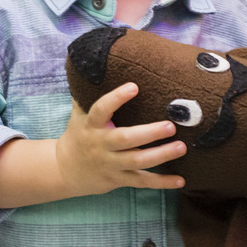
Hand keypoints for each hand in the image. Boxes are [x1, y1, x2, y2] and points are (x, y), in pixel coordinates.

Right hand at [55, 82, 186, 196]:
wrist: (64, 171)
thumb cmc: (78, 136)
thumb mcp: (78, 115)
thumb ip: (87, 94)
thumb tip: (94, 64)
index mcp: (91, 126)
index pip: (101, 110)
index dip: (116, 98)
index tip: (134, 86)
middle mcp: (101, 145)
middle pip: (125, 139)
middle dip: (148, 133)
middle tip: (171, 125)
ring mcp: (111, 164)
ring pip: (137, 162)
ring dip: (161, 156)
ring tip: (182, 147)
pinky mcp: (119, 179)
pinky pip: (142, 182)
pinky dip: (162, 183)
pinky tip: (180, 181)